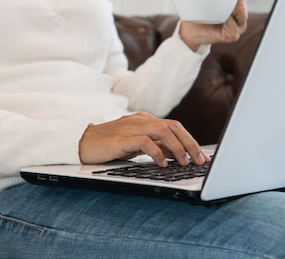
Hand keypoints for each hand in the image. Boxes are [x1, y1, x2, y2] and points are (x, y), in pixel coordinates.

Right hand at [79, 111, 209, 166]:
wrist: (82, 143)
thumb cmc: (109, 145)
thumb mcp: (136, 145)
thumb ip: (155, 146)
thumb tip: (177, 154)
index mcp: (145, 120)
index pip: (174, 126)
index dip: (190, 140)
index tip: (202, 156)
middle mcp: (141, 120)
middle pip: (173, 126)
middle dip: (190, 143)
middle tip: (200, 160)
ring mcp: (131, 127)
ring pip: (163, 131)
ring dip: (177, 147)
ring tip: (184, 162)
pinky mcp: (122, 138)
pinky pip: (145, 142)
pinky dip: (157, 153)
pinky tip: (162, 164)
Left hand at [179, 0, 247, 50]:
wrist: (189, 31)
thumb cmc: (197, 14)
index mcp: (234, 6)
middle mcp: (238, 16)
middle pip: (243, 4)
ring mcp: (236, 27)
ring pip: (241, 16)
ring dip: (239, 10)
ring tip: (237, 4)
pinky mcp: (231, 35)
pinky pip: (233, 28)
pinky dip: (230, 22)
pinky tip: (227, 18)